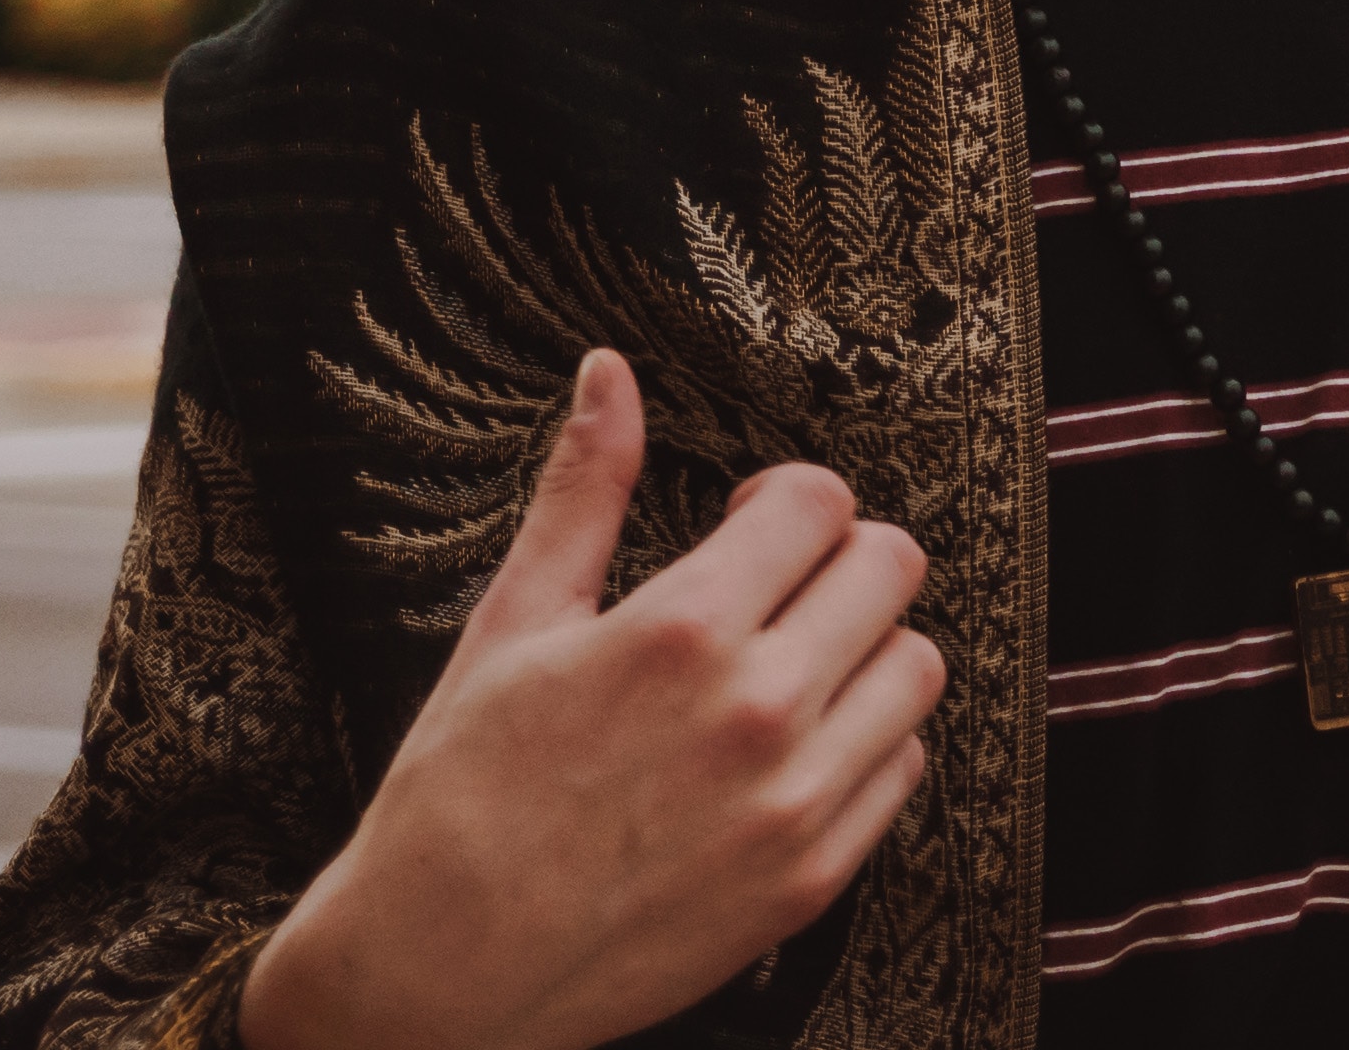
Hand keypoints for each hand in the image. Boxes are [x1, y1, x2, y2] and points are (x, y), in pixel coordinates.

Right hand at [242, 351, 940, 1049]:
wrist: (432, 976)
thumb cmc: (456, 796)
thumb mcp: (511, 625)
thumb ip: (583, 490)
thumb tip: (609, 372)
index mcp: (681, 632)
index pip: (821, 502)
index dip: (786, 500)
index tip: (748, 523)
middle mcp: (757, 711)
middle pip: (892, 567)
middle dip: (837, 559)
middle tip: (776, 589)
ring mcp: (794, 801)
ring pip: (916, 666)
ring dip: (865, 650)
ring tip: (788, 667)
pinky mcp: (812, 877)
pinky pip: (901, 767)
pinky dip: (865, 745)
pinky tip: (789, 750)